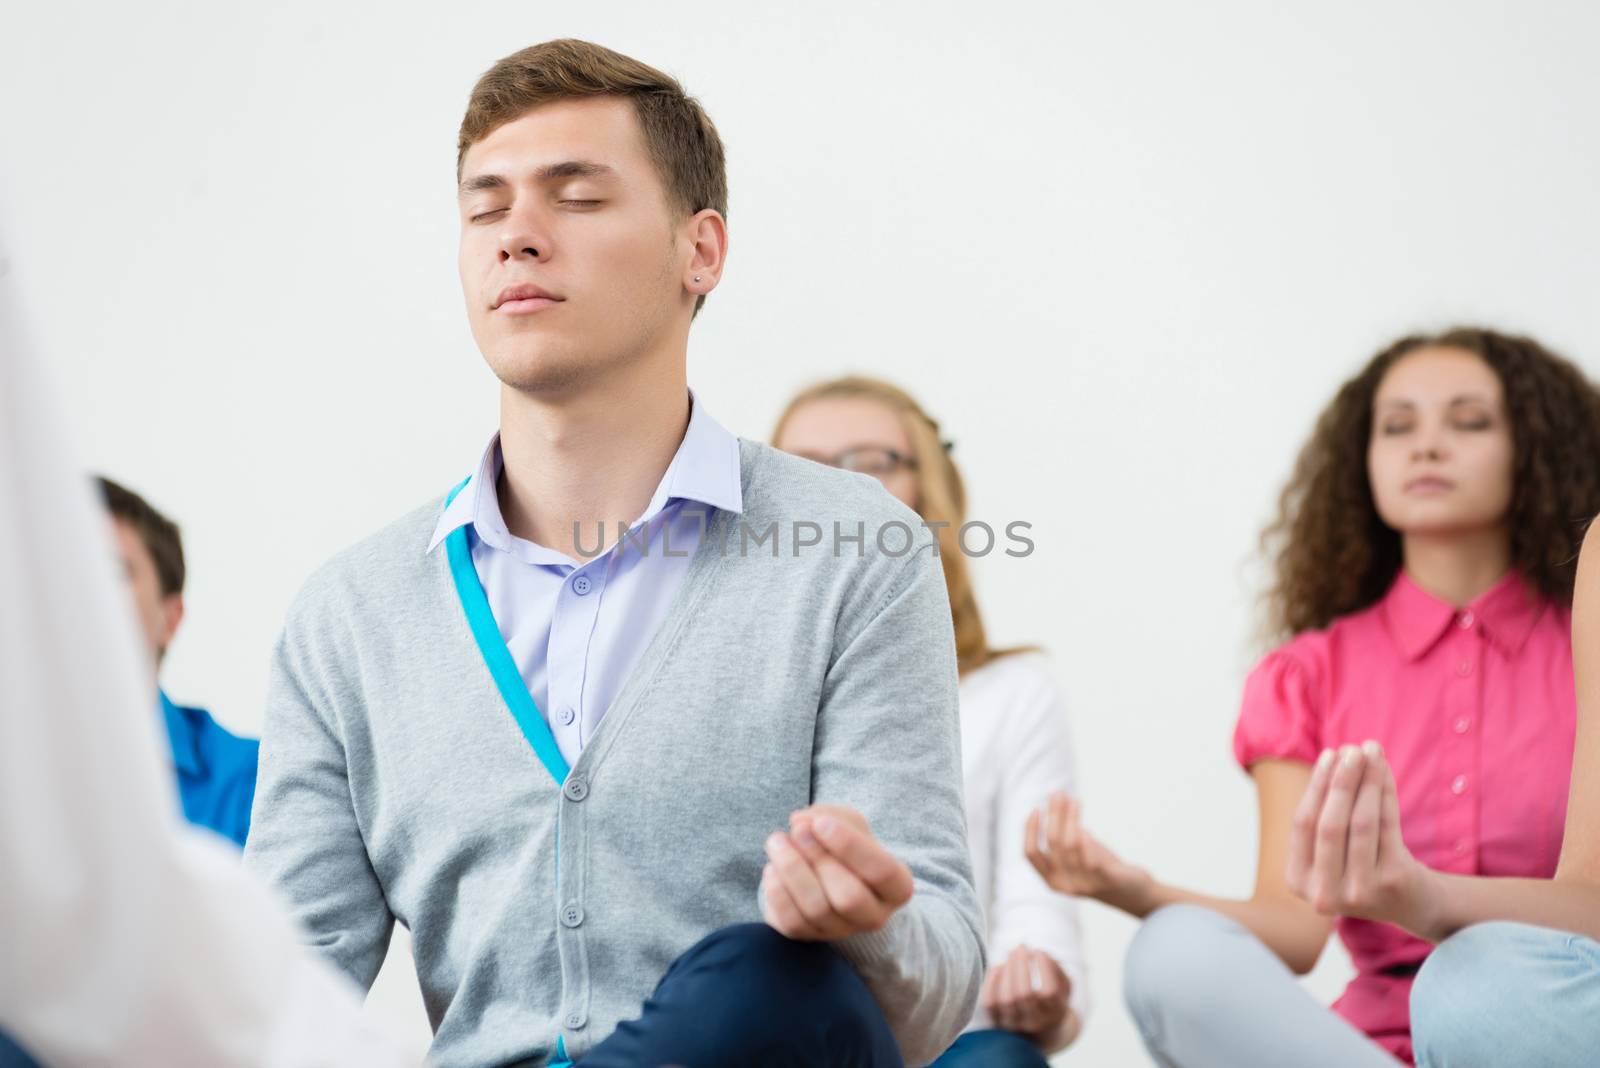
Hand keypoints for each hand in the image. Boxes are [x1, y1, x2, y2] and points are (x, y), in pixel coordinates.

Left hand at [761, 804, 914, 940]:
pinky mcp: (810, 937)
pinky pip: (792, 922)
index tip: (820, 823)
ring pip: (817, 910)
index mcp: (897, 886)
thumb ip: (830, 815)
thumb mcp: (848, 823)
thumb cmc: (844, 846)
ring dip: (791, 870)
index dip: (849, 846)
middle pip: (849, 897)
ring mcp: (842, 931)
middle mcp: (874, 916)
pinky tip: (772, 868)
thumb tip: (800, 822)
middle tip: (797, 830)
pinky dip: (777, 892)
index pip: (881, 871)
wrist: (828, 875)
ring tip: (776, 842)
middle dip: (818, 859)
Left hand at [980, 945, 1072, 1044]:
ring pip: (1006, 999)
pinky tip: (1000, 967)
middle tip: (1021, 948)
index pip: (1048, 992)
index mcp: (1056, 1013)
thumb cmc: (1052, 999)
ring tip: (1011, 955)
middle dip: (1020, 965)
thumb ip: (1056, 968)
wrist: (1040, 1029)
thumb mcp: (1064, 986)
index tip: (1039, 952)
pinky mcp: (996, 1023)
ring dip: (1007, 971)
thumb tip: (1037, 953)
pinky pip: (989, 1002)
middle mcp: (1035, 1023)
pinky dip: (992, 980)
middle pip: (1024, 994)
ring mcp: (1014, 1025)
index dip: (1043, 968)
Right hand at [1025, 791, 1152, 912]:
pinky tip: (1086, 828)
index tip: (1037, 809)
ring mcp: (1086, 884)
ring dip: (1071, 819)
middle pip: (1053, 843)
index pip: (1031, 854)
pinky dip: (1086, 843)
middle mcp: (1066, 885)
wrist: (1133, 895)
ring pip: (1071, 846)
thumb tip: (1057, 801)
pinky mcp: (1108, 881)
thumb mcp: (1075, 857)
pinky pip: (1091, 861)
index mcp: (1052, 881)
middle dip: (1054, 814)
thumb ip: (1064, 838)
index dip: (1030, 830)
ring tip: (1075, 801)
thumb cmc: (1100, 868)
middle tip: (1059, 794)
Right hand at [1285, 741, 1439, 934]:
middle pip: (1330, 825)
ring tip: (1371, 751)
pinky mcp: (1393, 883)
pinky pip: (1388, 827)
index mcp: (1298, 880)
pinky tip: (1385, 770)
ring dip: (1366, 781)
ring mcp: (1360, 892)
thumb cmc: (1362, 863)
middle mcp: (1324, 893)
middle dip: (1341, 781)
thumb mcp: (1331, 849)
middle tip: (1351, 749)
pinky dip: (1386, 793)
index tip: (1329, 754)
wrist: (1411, 903)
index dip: (1316, 786)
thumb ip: (1323, 813)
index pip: (1302, 824)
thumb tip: (1335, 756)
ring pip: (1360, 823)